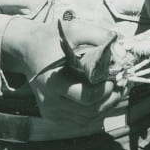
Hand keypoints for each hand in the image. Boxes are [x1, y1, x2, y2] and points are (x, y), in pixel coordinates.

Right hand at [2, 19, 127, 127]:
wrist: (27, 50)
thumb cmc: (51, 39)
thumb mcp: (74, 29)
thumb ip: (98, 35)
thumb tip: (121, 46)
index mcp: (53, 81)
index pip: (86, 97)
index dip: (105, 90)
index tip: (114, 78)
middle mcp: (50, 101)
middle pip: (90, 111)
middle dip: (111, 98)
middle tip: (122, 84)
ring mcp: (51, 111)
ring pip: (88, 118)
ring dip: (106, 106)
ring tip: (117, 90)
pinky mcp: (54, 116)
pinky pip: (81, 120)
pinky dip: (96, 111)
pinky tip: (103, 97)